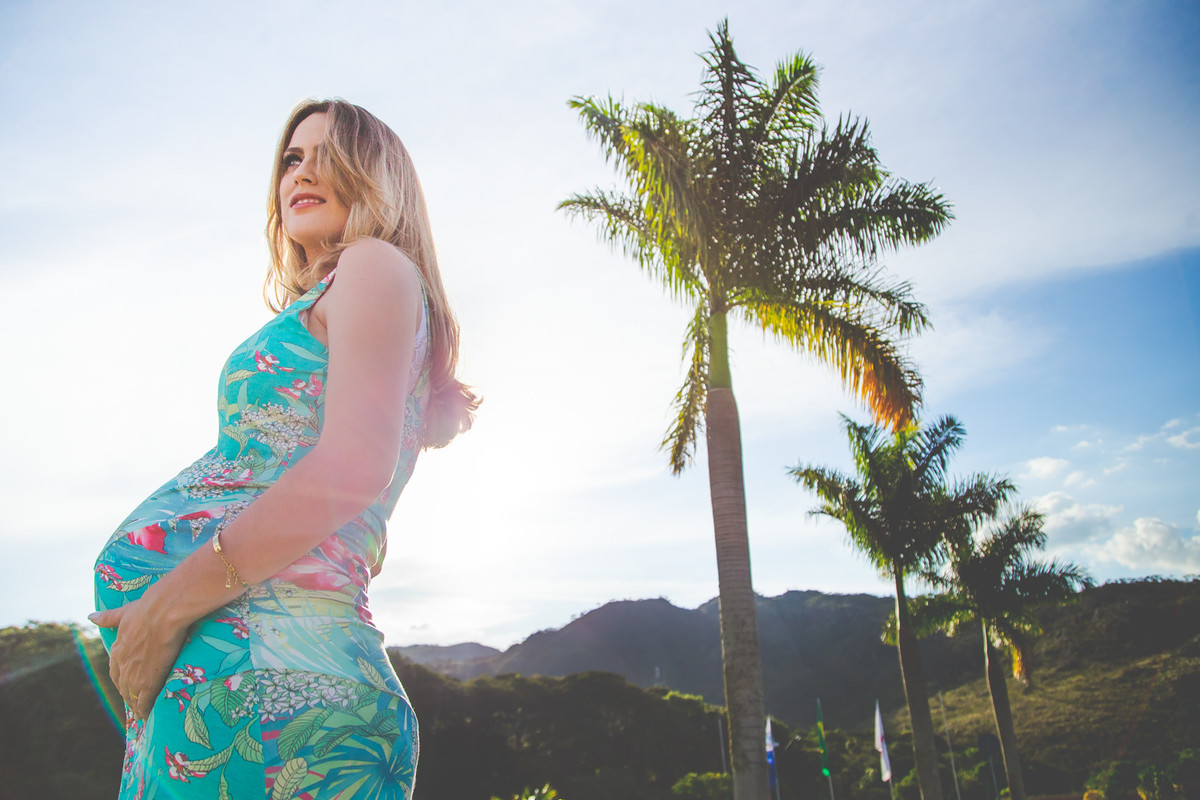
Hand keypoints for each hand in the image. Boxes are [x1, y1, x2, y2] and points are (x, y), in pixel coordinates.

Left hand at [89, 593, 189, 721]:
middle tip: (134, 702)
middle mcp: (123, 664)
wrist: (162, 612)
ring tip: (141, 713)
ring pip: (131, 695)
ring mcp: (135, 674)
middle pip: (122, 686)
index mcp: (118, 648)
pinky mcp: (148, 681)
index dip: (121, 679)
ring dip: (135, 705)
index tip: (126, 684)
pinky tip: (147, 715)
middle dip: (127, 695)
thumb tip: (90, 616)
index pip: (115, 670)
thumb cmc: (147, 609)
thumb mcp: (124, 612)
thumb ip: (108, 617)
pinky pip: (144, 700)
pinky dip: (144, 709)